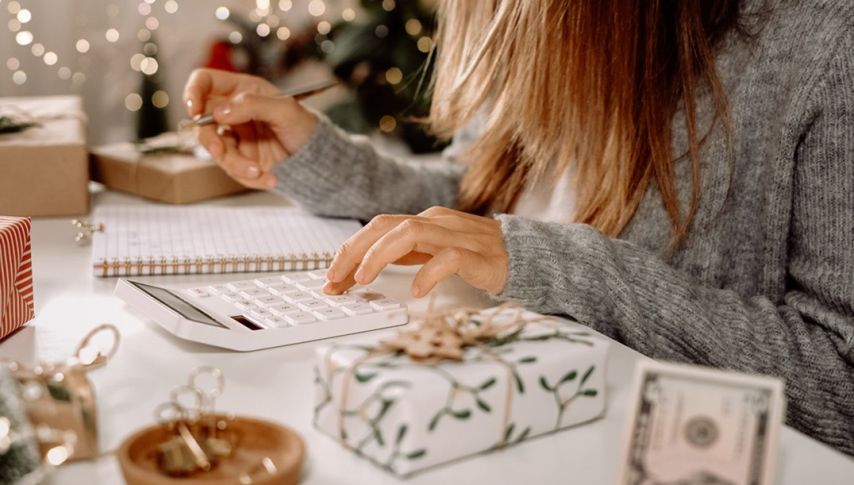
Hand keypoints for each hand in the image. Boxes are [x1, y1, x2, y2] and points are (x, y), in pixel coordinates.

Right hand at [182, 68, 317, 188]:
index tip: (194, 108)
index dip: (194, 92)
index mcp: (241, 90)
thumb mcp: (285, 110)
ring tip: (259, 171)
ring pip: (217, 151)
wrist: (317, 157)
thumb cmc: (304, 125)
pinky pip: (233, 170)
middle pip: (202, 121)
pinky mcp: (241, 159)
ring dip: (236, 164)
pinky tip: (270, 178)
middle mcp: (233, 112)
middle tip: (219, 150)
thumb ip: (253, 105)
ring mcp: (235, 137)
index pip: (205, 82)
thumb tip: (220, 111)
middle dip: (208, 139)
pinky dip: (250, 177)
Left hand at [323, 206, 508, 296]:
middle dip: (354, 251)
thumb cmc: (477, 256)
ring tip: (364, 279)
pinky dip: (428, 273)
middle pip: (385, 225)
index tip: (330, 278)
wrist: (526, 256)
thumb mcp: (433, 252)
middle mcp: (436, 222)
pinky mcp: (477, 254)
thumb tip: (362, 269)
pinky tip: (417, 292)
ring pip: (410, 233)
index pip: (376, 228)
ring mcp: (457, 235)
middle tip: (335, 280)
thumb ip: (404, 255)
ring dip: (380, 255)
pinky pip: (448, 258)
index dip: (349, 250)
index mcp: (423, 221)